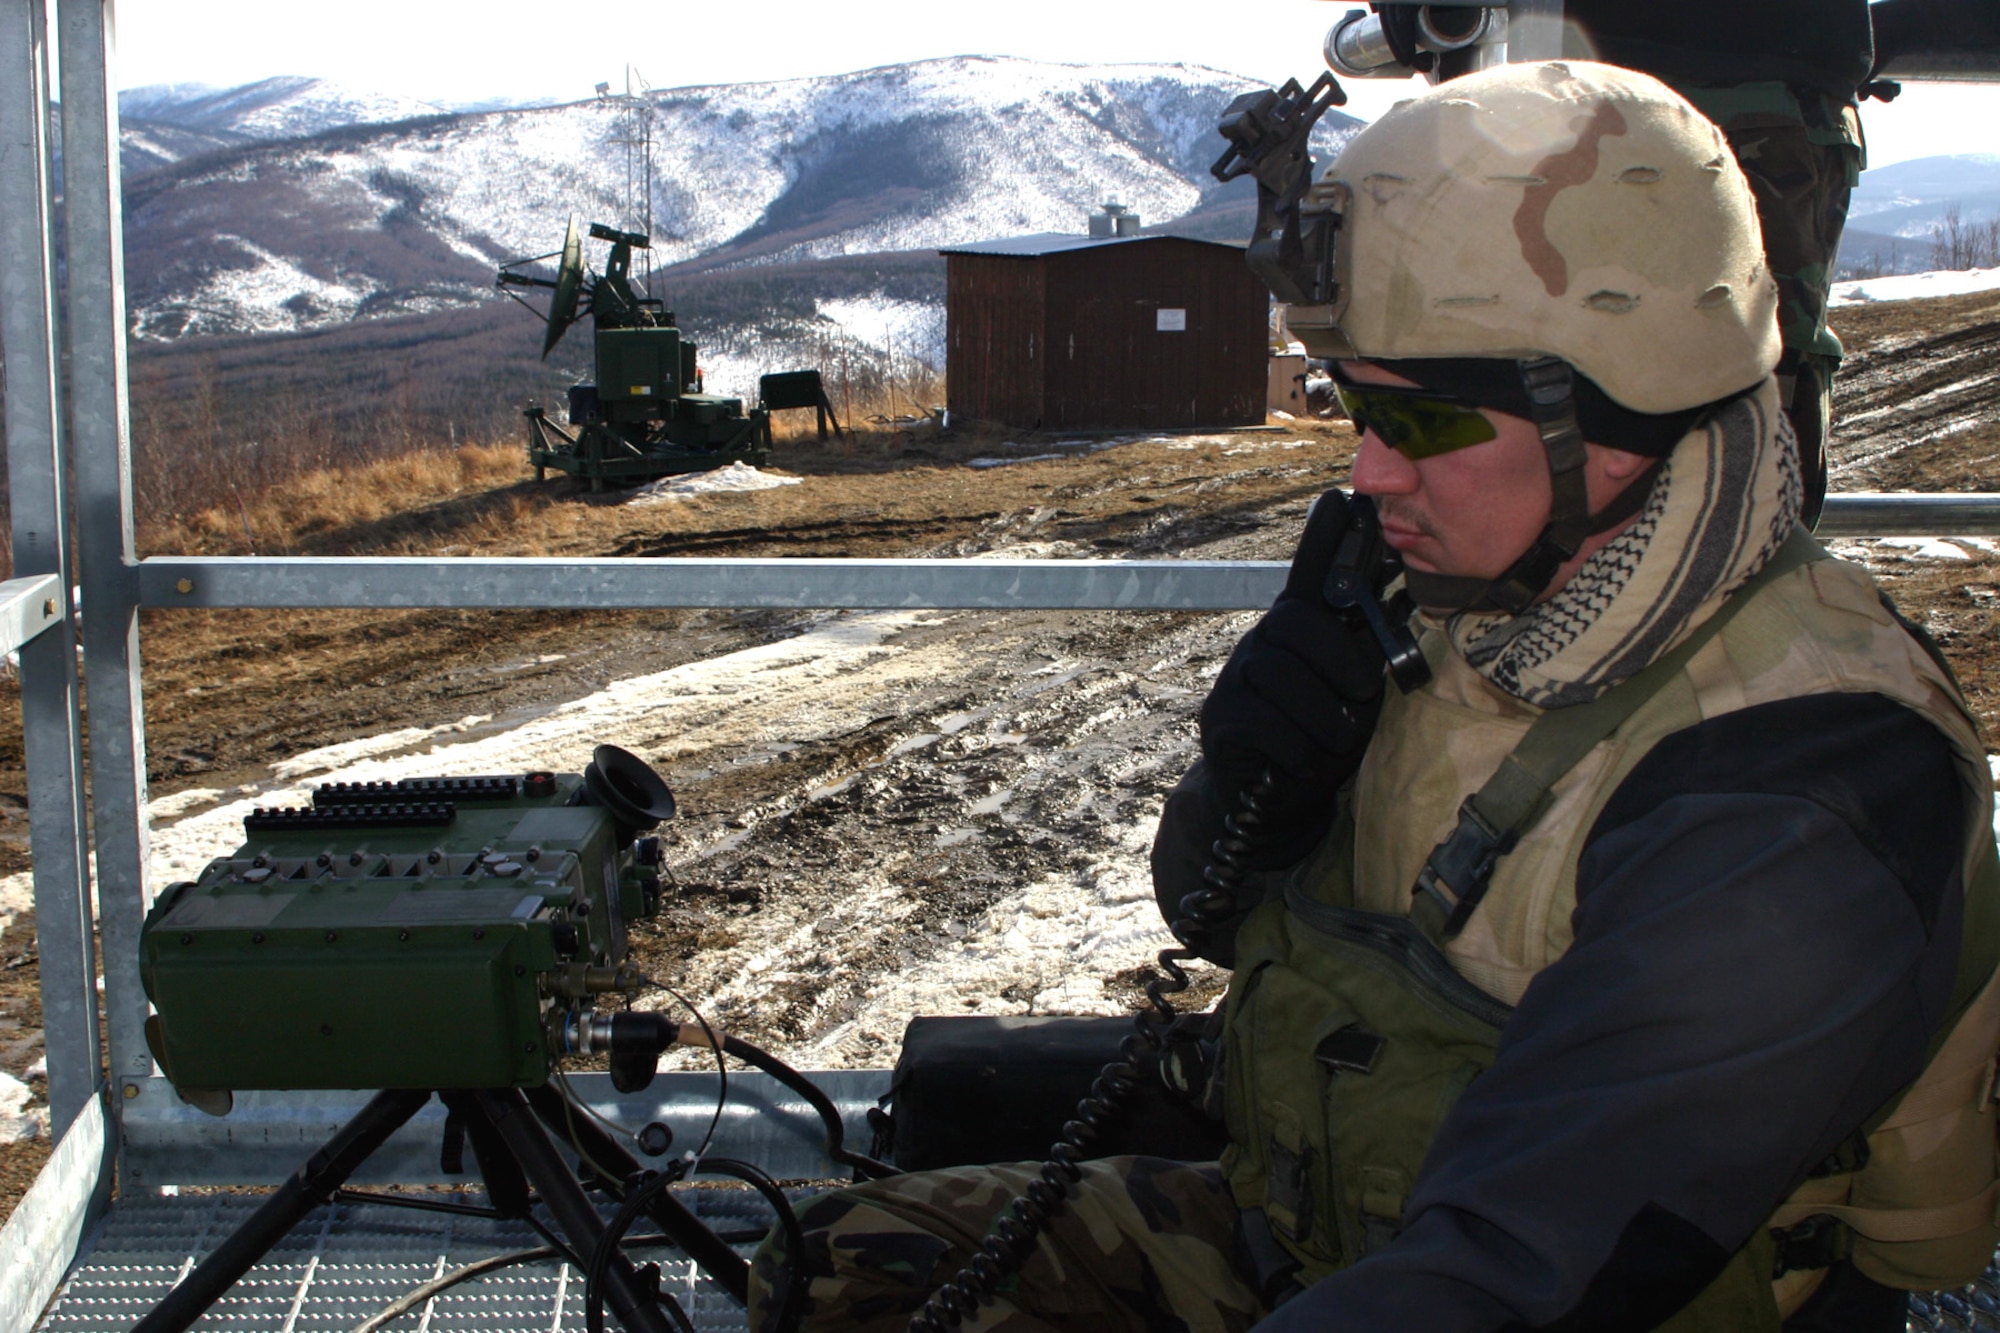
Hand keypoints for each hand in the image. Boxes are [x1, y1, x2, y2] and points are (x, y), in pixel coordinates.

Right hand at [1199, 489, 1386, 863]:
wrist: (1274, 802)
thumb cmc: (1320, 740)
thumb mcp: (1354, 695)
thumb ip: (1365, 651)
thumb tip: (1399, 598)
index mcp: (1299, 635)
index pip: (1307, 577)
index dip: (1324, 540)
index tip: (1341, 500)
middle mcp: (1261, 645)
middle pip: (1293, 622)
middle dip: (1338, 658)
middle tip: (1361, 694)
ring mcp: (1235, 681)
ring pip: (1280, 675)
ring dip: (1324, 714)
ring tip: (1337, 739)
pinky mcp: (1221, 721)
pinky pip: (1264, 723)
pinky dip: (1299, 749)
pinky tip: (1305, 762)